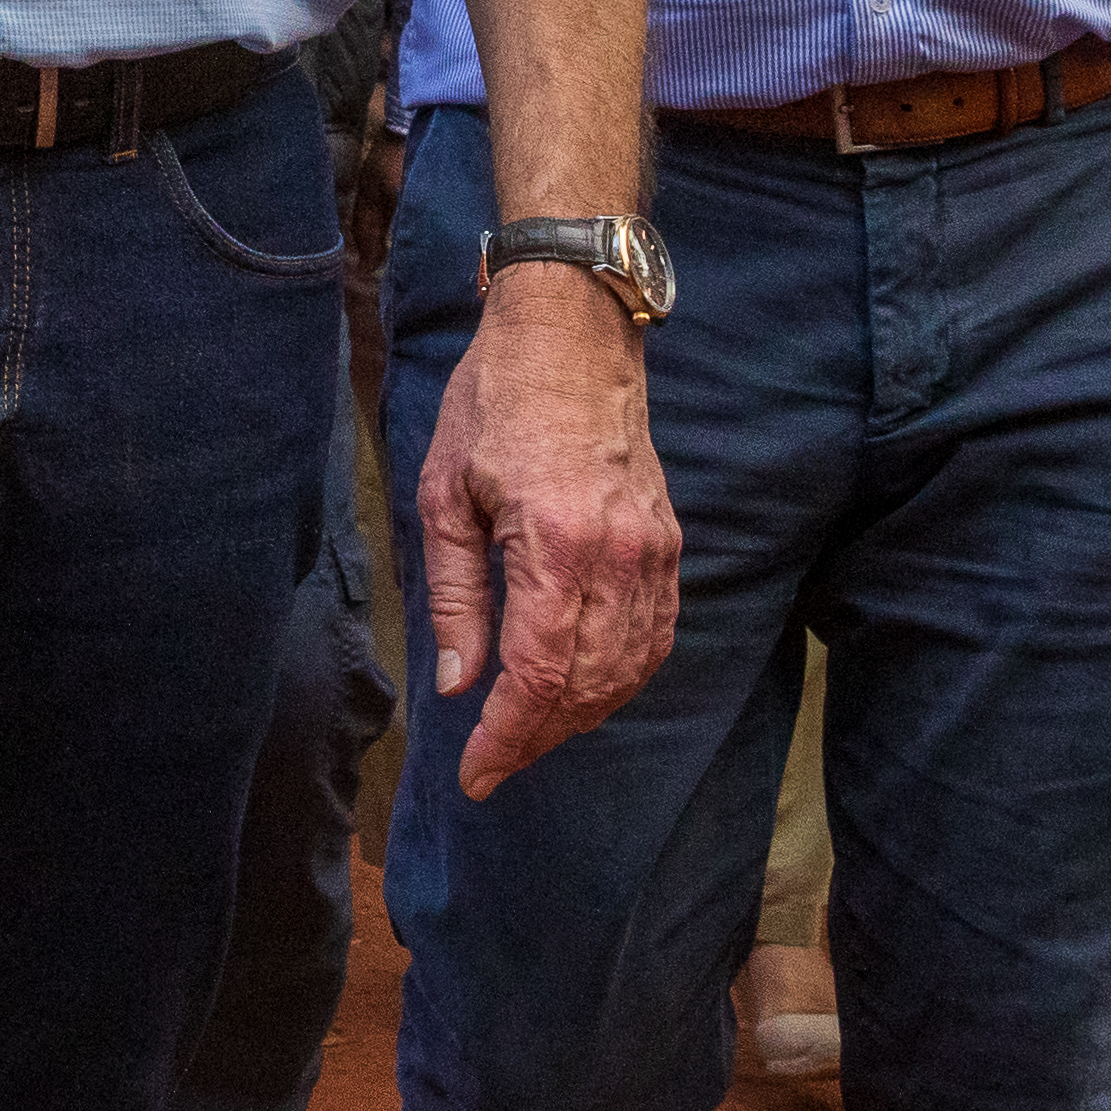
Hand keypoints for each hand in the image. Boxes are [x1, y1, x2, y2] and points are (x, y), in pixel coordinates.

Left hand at [416, 268, 676, 796]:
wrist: (571, 334)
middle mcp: (617, 556)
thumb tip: (459, 685)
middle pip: (585, 686)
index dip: (507, 738)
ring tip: (530, 736)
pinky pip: (654, 635)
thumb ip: (456, 597)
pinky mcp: (666, 542)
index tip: (476, 775)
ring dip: (580, 717)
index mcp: (556, 544)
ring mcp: (652, 550)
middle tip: (492, 765)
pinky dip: (621, 678)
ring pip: (627, 670)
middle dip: (537, 739)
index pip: (538, 676)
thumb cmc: (495, 403)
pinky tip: (585, 692)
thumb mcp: (445, 496)